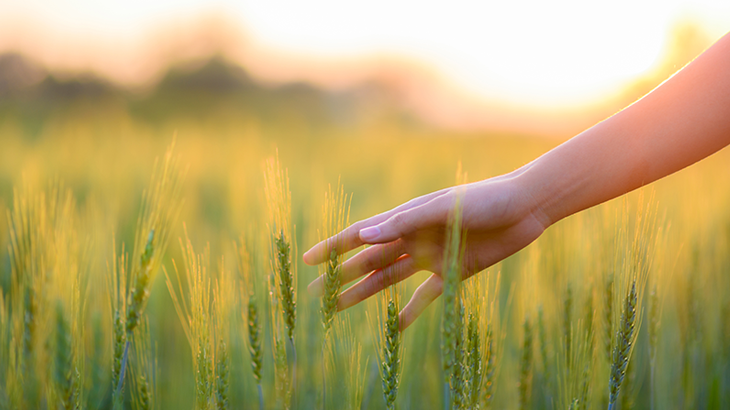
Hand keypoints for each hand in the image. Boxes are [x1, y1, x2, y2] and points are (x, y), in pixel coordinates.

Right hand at [304, 172, 549, 329]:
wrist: (526, 207)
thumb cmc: (485, 199)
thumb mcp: (443, 208)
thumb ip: (405, 222)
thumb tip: (363, 235)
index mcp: (406, 218)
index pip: (360, 234)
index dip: (332, 247)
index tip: (306, 260)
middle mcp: (413, 237)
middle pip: (368, 260)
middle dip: (339, 276)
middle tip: (314, 295)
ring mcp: (431, 255)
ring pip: (388, 278)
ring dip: (363, 292)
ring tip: (338, 308)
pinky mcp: (453, 271)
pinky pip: (426, 296)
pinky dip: (410, 311)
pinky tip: (396, 327)